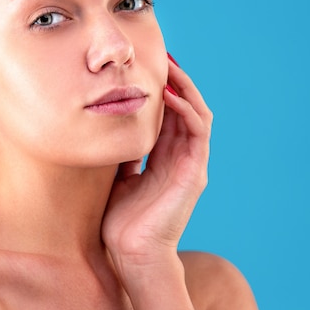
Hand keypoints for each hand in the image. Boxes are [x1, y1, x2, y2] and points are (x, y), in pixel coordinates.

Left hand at [102, 55, 212, 263]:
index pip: (168, 116)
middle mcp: (181, 157)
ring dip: (184, 86)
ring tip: (168, 64)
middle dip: (174, 80)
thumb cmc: (122, 221)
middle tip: (159, 56)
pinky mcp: (195, 171)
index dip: (160, 90)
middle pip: (185, 108)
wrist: (132, 253)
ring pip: (196, 113)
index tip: (144, 68)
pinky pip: (197, 130)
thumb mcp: (118, 178)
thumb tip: (111, 130)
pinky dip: (186, 108)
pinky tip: (169, 92)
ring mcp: (191, 163)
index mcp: (164, 159)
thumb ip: (123, 154)